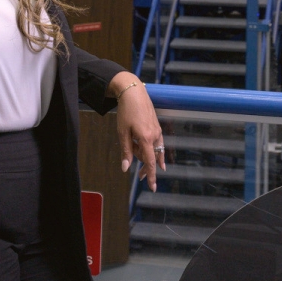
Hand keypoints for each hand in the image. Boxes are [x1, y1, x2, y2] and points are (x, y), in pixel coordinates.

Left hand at [110, 73, 164, 190]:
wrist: (134, 92)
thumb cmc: (126, 111)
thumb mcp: (122, 132)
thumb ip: (126, 151)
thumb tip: (126, 168)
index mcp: (145, 138)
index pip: (150, 162)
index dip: (151, 176)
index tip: (153, 188)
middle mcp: (154, 136)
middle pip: (151, 157)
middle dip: (144, 165)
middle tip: (138, 172)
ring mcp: (157, 130)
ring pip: (153, 150)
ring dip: (145, 154)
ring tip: (135, 150)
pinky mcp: (157, 126)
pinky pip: (157, 143)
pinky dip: (154, 150)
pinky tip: (158, 157)